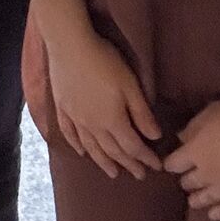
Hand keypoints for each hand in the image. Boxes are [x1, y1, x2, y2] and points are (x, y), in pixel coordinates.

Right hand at [43, 22, 163, 179]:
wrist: (69, 46)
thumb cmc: (104, 61)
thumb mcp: (130, 85)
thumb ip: (141, 113)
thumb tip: (154, 137)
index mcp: (113, 121)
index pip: (132, 146)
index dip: (146, 158)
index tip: (156, 167)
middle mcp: (93, 126)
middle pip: (113, 151)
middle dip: (128, 164)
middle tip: (139, 175)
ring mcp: (75, 119)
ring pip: (91, 148)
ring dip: (103, 162)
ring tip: (113, 173)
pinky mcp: (62, 109)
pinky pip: (70, 134)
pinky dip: (76, 146)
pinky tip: (81, 152)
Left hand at [161, 88, 219, 220]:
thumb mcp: (209, 113)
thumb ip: (192, 128)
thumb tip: (181, 139)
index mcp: (194, 152)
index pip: (174, 163)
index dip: (172, 163)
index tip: (173, 164)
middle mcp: (205, 174)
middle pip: (189, 182)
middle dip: (186, 180)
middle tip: (187, 181)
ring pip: (205, 198)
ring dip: (197, 200)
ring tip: (193, 201)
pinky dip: (219, 213)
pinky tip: (213, 215)